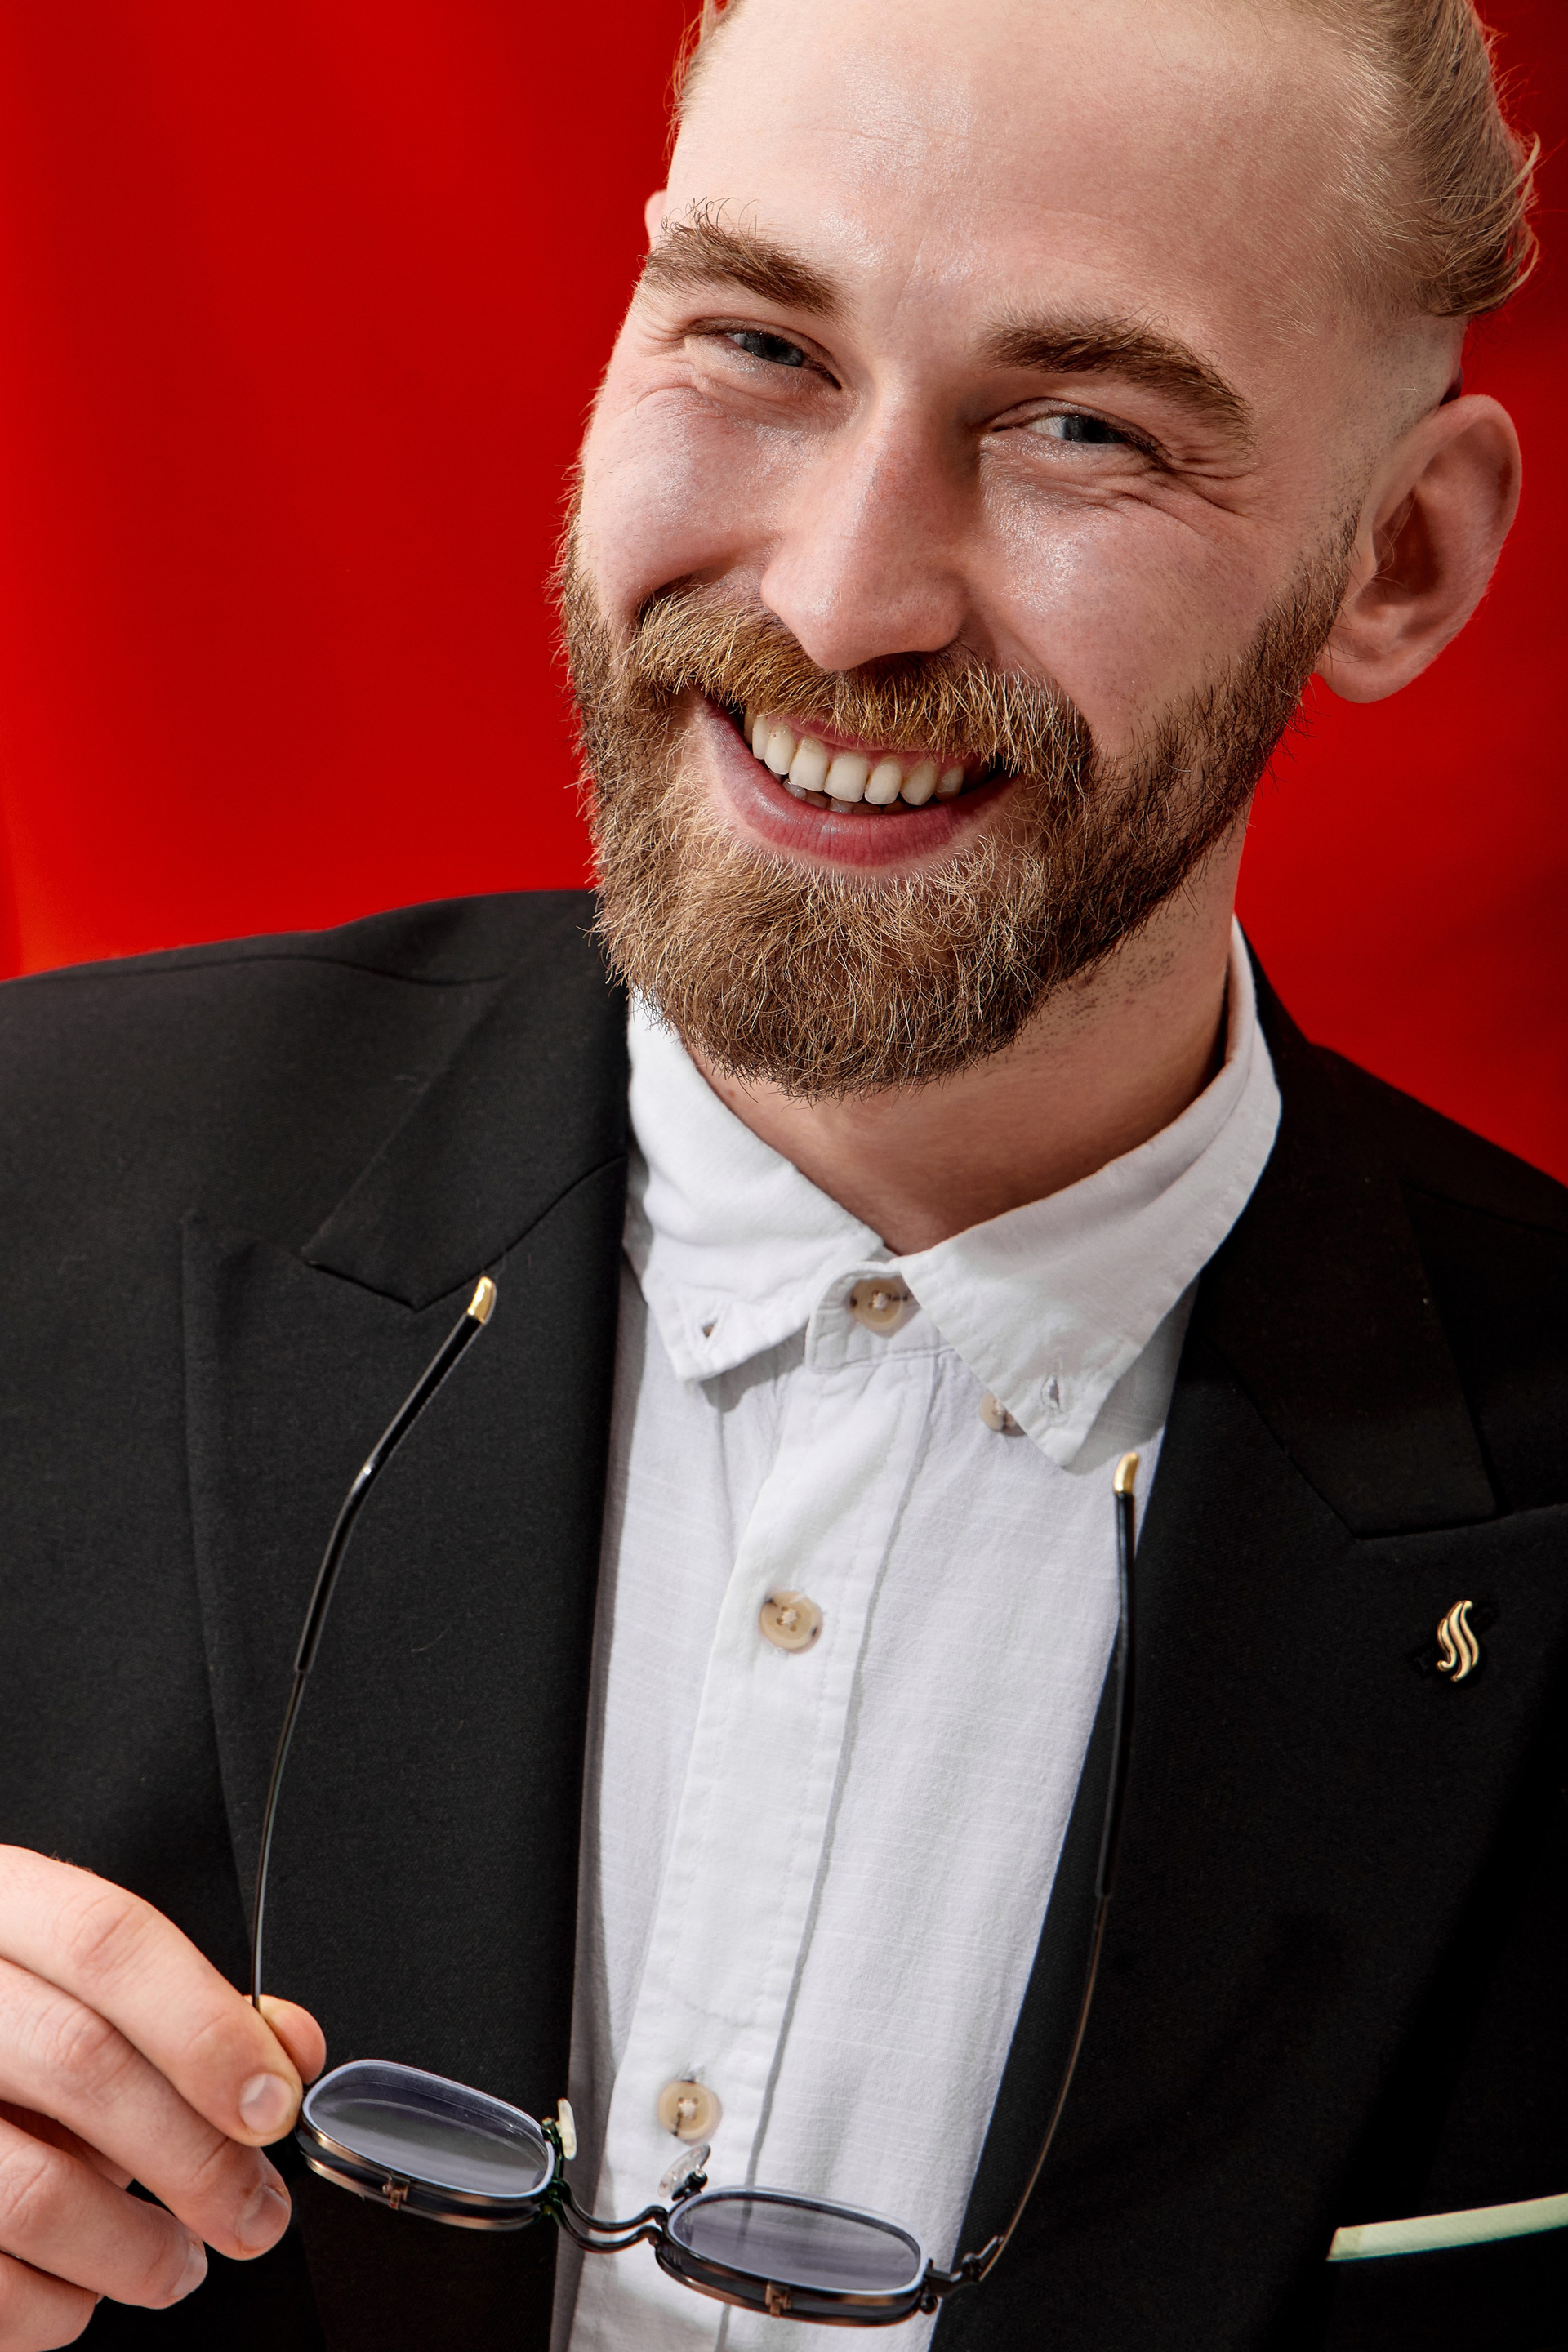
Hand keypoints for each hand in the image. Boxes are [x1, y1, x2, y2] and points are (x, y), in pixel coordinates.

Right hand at [0, 1847, 325, 2348]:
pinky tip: (87, 2287)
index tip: (272, 2104)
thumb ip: (192, 2006)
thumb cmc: (18, 2026)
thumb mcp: (91, 1988)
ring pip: (33, 2191)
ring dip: (135, 2249)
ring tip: (177, 2262)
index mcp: (4, 1908)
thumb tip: (289, 2051)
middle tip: (254, 2211)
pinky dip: (56, 2305)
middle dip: (198, 2155)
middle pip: (82, 2062)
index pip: (109, 1942)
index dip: (204, 2025)